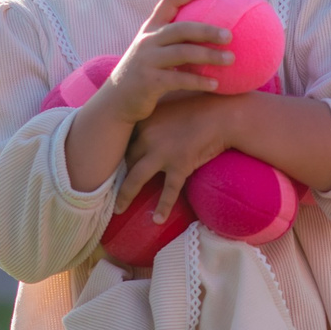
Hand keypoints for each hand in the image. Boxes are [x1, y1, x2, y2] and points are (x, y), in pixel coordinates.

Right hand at [85, 0, 232, 126]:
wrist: (116, 101)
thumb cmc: (144, 74)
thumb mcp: (154, 51)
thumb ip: (174, 41)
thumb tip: (210, 34)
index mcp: (150, 29)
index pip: (168, 1)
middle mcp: (147, 41)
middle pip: (181, 28)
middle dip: (207, 30)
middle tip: (230, 35)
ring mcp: (147, 60)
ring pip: (182, 53)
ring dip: (209, 56)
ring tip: (231, 59)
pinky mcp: (149, 81)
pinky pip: (179, 79)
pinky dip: (199, 81)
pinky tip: (217, 84)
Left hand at [116, 92, 241, 221]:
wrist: (222, 114)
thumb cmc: (199, 109)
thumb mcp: (170, 109)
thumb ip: (155, 120)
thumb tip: (146, 132)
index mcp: (145, 122)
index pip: (125, 142)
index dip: (118, 156)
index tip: (110, 165)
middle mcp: (148, 137)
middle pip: (127, 161)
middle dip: (118, 176)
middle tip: (108, 190)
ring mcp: (163, 153)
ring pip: (136, 178)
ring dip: (125, 195)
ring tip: (118, 210)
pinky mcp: (179, 165)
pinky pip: (168, 190)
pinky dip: (163, 206)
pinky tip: (157, 220)